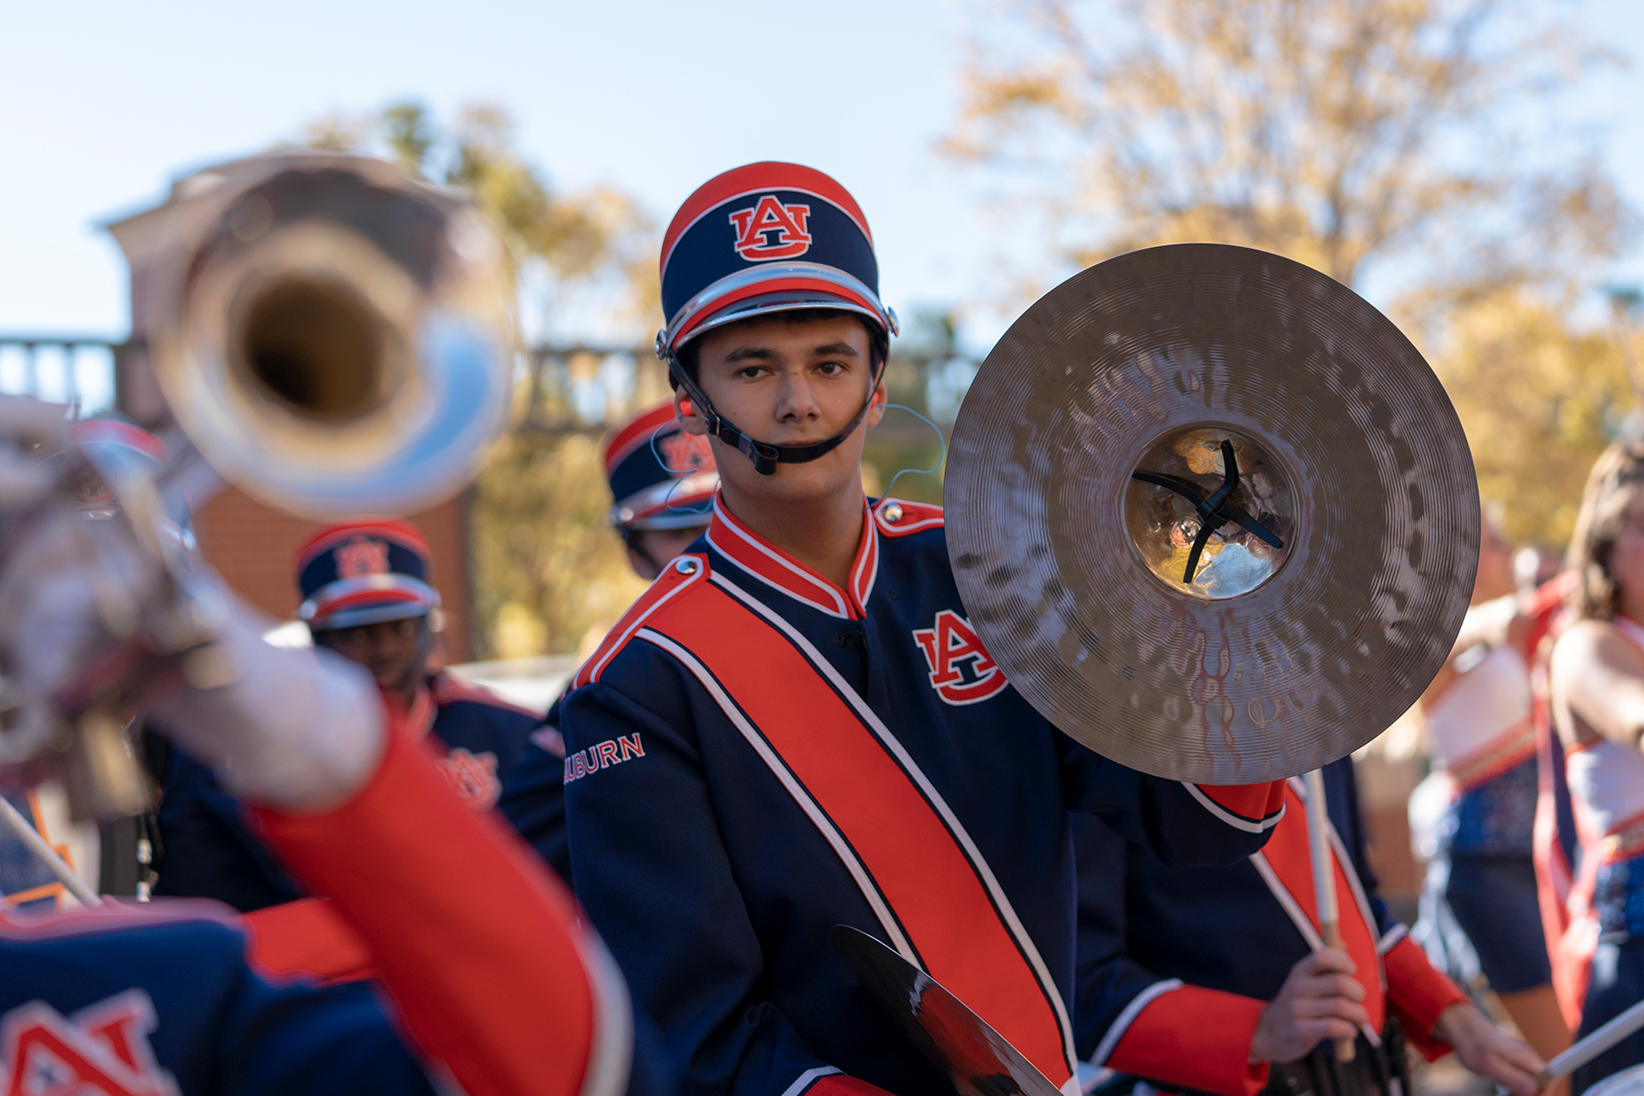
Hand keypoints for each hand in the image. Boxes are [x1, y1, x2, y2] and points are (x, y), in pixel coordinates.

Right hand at [1249, 948, 1367, 1063]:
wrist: (1270, 1032)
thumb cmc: (1299, 1004)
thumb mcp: (1305, 980)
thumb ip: (1325, 965)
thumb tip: (1343, 944)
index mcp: (1300, 971)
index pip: (1323, 957)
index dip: (1343, 961)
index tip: (1351, 971)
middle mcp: (1297, 987)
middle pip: (1340, 983)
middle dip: (1358, 993)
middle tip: (1358, 1001)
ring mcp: (1297, 1009)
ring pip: (1341, 1007)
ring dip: (1359, 1015)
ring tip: (1359, 1020)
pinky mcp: (1299, 1030)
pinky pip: (1333, 1027)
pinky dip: (1348, 1029)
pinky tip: (1349, 1031)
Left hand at [1433, 1002, 1544, 1095]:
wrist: (1464, 1030)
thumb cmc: (1474, 1046)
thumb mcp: (1489, 1064)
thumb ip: (1511, 1076)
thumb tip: (1533, 1089)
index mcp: (1526, 1057)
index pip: (1550, 1078)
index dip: (1546, 1093)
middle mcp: (1529, 1058)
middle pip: (1543, 1084)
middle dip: (1532, 1094)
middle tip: (1511, 1095)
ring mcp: (1523, 1061)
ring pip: (1533, 1084)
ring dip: (1523, 1093)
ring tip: (1507, 1093)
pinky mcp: (1516, 1064)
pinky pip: (1524, 1081)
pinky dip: (1516, 1089)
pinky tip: (1506, 1091)